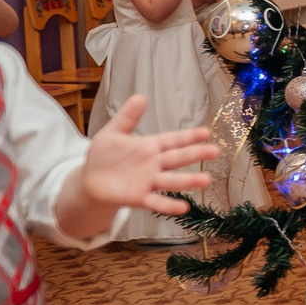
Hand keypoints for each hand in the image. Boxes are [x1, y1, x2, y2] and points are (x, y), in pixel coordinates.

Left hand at [80, 96, 216, 215]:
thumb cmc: (104, 155)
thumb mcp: (113, 133)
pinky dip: (169, 205)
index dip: (188, 137)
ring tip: (206, 180)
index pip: (173, 140)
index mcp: (150, 147)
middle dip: (196, 154)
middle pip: (178, 159)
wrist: (90, 180)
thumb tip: (141, 97)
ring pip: (172, 181)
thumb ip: (127, 118)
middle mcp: (154, 164)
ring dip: (188, 181)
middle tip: (215, 151)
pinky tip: (183, 207)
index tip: (206, 132)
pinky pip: (156, 201)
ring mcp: (149, 181)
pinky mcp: (139, 197)